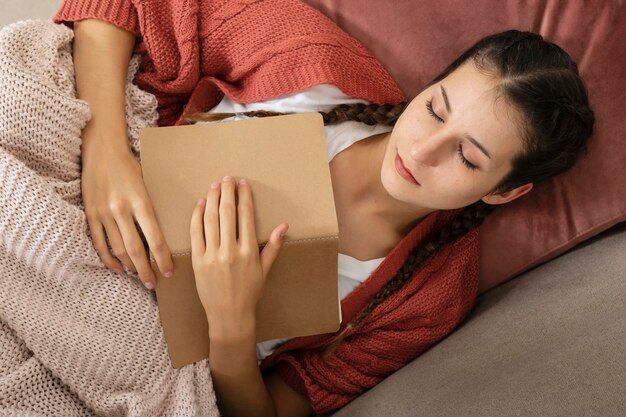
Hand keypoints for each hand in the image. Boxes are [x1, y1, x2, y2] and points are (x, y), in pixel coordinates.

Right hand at [81, 138, 173, 289]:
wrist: (102, 150)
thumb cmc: (131, 165)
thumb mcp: (149, 183)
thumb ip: (154, 207)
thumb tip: (168, 230)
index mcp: (141, 202)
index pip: (155, 238)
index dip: (163, 258)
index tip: (169, 271)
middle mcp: (121, 210)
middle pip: (136, 249)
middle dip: (147, 270)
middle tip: (155, 283)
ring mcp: (103, 213)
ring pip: (117, 249)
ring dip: (130, 267)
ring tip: (140, 277)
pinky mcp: (90, 214)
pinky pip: (99, 243)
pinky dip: (108, 259)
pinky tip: (118, 269)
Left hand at [190, 176, 287, 335]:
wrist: (229, 314)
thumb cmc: (249, 292)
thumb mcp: (264, 269)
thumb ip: (273, 246)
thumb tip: (284, 225)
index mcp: (248, 252)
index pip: (246, 217)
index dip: (244, 197)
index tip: (243, 184)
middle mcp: (230, 251)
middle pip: (227, 213)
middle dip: (227, 192)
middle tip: (227, 178)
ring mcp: (212, 255)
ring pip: (210, 219)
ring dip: (212, 199)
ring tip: (214, 186)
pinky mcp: (197, 260)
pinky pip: (196, 233)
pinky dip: (197, 216)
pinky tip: (200, 204)